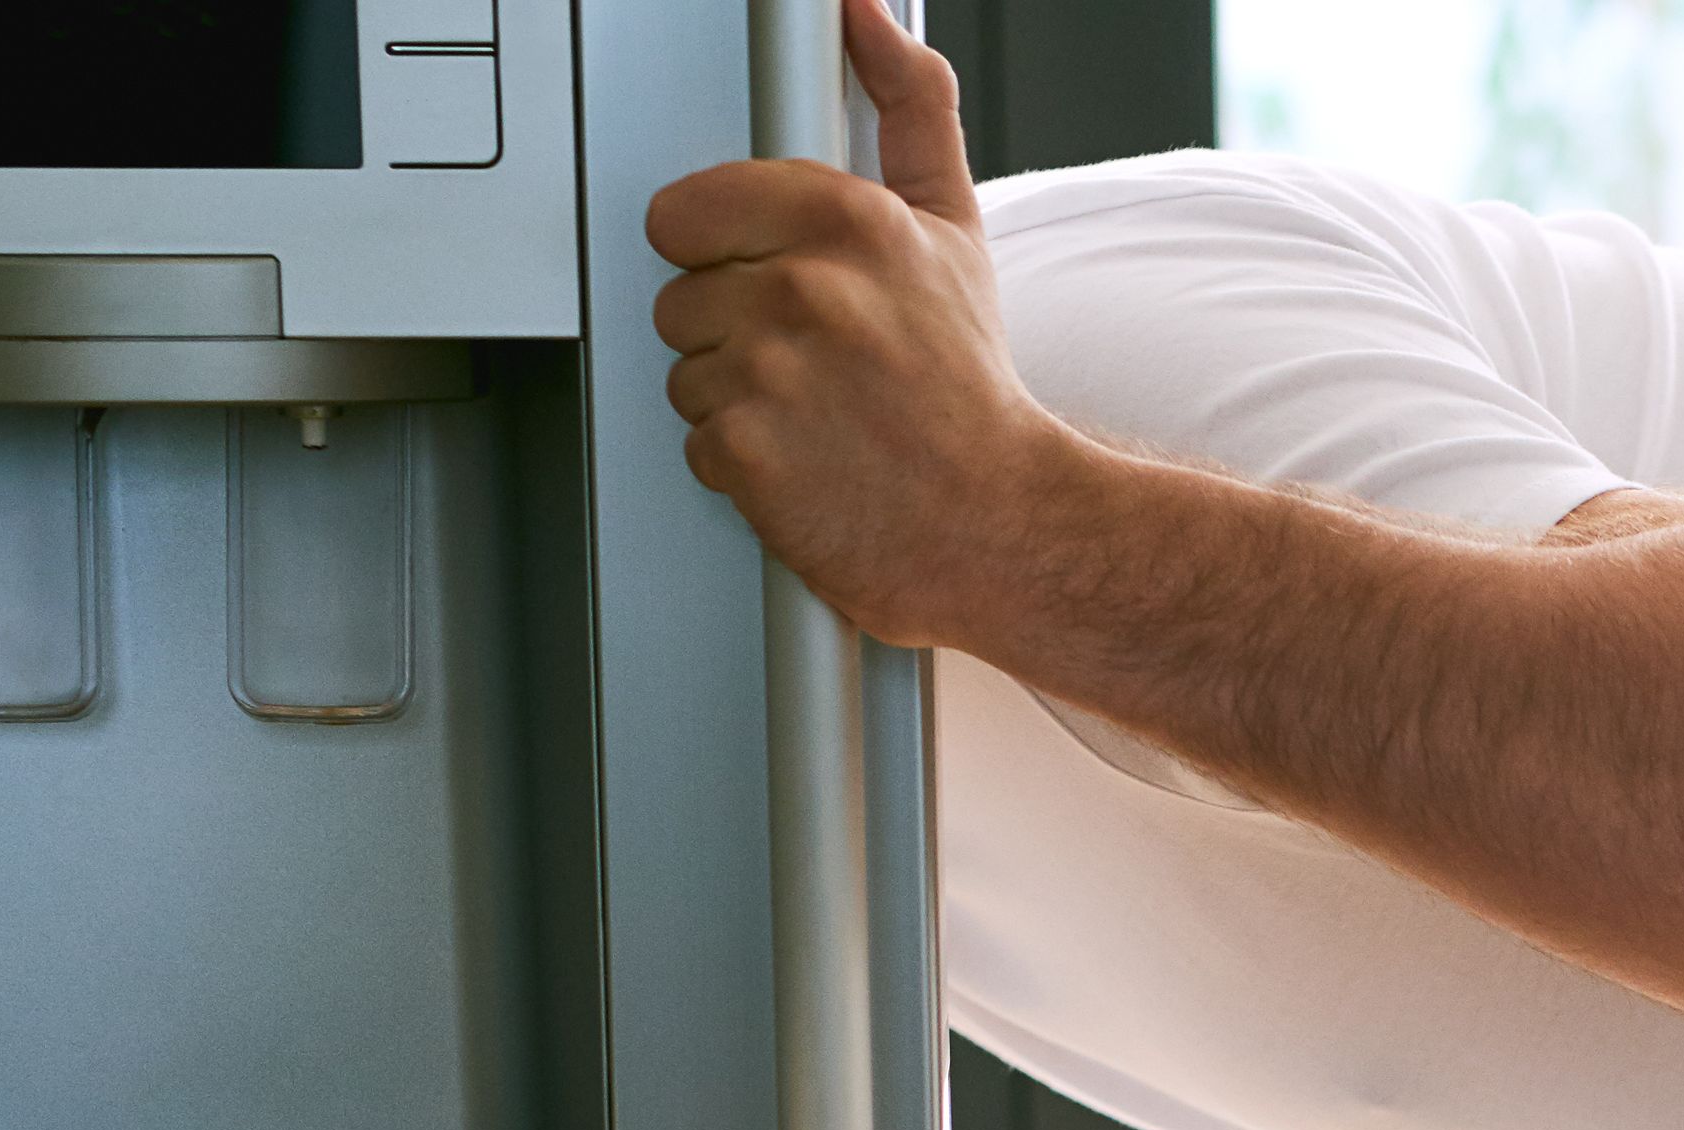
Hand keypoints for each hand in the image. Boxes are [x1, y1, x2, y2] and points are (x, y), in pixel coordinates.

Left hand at [642, 0, 1074, 646]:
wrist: (1004, 524)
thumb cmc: (969, 388)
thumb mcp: (951, 228)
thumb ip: (909, 109)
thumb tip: (867, 17)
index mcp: (843, 218)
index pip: (683, 212)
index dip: (724, 253)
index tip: (779, 284)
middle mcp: (803, 288)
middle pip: (679, 297)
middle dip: (734, 332)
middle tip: (817, 364)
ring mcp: (770, 375)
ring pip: (686, 372)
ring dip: (737, 401)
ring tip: (817, 416)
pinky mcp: (749, 456)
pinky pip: (698, 445)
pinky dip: (744, 466)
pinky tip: (809, 463)